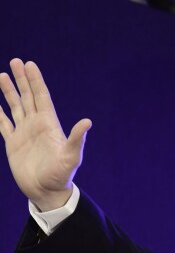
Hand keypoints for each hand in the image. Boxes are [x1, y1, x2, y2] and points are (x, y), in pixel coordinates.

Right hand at [0, 59, 91, 210]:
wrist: (47, 191)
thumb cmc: (61, 175)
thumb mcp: (71, 156)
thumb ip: (76, 138)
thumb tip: (87, 122)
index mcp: (49, 124)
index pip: (42, 97)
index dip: (35, 81)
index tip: (29, 64)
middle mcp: (37, 125)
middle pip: (28, 97)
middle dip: (22, 79)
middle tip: (15, 60)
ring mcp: (24, 133)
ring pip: (15, 107)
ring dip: (9, 92)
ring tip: (2, 75)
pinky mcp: (13, 143)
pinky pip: (2, 124)